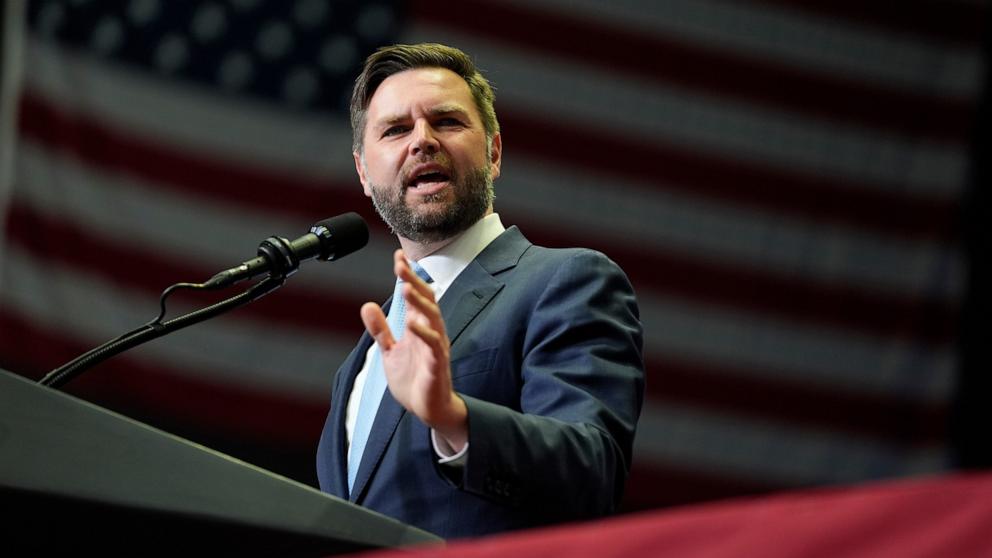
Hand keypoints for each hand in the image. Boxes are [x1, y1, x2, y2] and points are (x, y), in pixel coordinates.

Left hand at [360, 250, 467, 450]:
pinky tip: (413, 323)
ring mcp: (435, 347)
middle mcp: (430, 331)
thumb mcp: (390, 352)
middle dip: (413, 281)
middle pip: (425, 300)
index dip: (407, 276)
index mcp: (419, 327)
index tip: (397, 256)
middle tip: (400, 265)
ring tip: (406, 287)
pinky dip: (424, 333)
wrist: (427, 410)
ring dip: (420, 302)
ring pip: (432, 318)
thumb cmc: (413, 379)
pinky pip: (434, 344)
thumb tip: (367, 306)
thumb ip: (380, 330)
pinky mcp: (437, 364)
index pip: (414, 295)